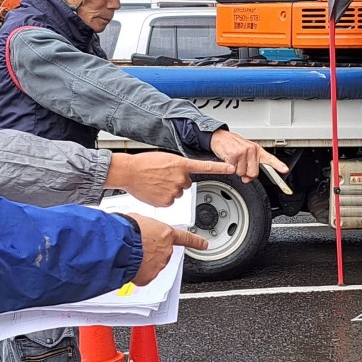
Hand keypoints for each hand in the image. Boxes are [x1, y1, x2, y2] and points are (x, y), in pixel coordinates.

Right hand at [108, 152, 233, 205]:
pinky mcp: (167, 201)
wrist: (129, 171)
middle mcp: (180, 178)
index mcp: (181, 164)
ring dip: (169, 189)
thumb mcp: (165, 160)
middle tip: (163, 176)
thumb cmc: (144, 164)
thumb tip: (182, 177)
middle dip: (177, 180)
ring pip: (177, 193)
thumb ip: (178, 168)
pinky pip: (170, 201)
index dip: (220, 168)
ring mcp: (174, 191)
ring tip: (156, 182)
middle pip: (186, 183)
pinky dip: (163, 197)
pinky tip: (154, 190)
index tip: (232, 169)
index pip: (206, 167)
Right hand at [125, 213, 208, 285]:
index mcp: (166, 234)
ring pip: (152, 265)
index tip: (204, 245)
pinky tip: (130, 265)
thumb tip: (143, 230)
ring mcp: (159, 264)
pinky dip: (137, 272)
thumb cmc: (128, 229)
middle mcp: (166, 250)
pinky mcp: (149, 276)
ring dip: (143, 262)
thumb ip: (148, 228)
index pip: (186, 238)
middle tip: (138, 248)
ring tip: (131, 255)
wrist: (121, 244)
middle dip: (151, 252)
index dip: (196, 242)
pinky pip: (143, 276)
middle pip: (162, 253)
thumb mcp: (140, 220)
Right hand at [209, 127, 289, 181]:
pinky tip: (229, 159)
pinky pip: (234, 170)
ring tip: (234, 160)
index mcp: (257, 150)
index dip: (278, 165)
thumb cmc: (233, 145)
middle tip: (241, 165)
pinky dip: (230, 168)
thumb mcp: (245, 152)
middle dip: (246, 173)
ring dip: (236, 170)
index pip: (270, 159)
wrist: (220, 137)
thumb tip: (247, 179)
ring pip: (242, 173)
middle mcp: (251, 150)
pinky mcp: (234, 155)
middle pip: (253, 173)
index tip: (285, 170)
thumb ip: (250, 166)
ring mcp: (243, 152)